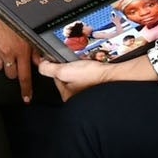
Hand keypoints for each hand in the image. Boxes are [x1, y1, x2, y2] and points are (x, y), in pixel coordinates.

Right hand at [0, 6, 36, 101]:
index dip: (26, 89)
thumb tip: (40, 62)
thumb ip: (34, 48)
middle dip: (12, 68)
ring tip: (1, 47)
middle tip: (11, 57)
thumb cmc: (14, 14)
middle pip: (9, 73)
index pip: (24, 76)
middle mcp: (7, 52)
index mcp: (21, 50)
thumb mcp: (28, 31)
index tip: (26, 99)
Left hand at [37, 52, 157, 102]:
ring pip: (78, 76)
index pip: (56, 79)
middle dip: (70, 68)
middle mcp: (77, 98)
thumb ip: (49, 69)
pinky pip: (89, 76)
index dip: (56, 66)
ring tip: (85, 62)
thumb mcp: (64, 71)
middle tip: (75, 60)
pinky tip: (93, 66)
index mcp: (67, 97)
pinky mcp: (98, 88)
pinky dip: (90, 70)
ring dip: (80, 67)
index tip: (60, 59)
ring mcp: (88, 93)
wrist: (116, 76)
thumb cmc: (93, 77)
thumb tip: (40, 65)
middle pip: (67, 77)